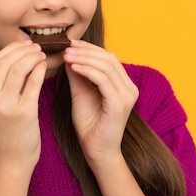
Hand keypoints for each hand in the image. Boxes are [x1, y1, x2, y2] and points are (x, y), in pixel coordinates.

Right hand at [0, 40, 46, 168]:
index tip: (24, 45)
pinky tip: (44, 66)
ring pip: (19, 69)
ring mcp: (5, 107)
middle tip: (37, 47)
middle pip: (6, 62)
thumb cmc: (7, 128)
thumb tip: (17, 51)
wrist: (13, 157)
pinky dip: (40, 70)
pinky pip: (33, 82)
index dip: (11, 49)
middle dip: (24, 50)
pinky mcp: (24, 113)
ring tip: (42, 55)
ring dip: (33, 57)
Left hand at [63, 40, 138, 167]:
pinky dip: (88, 71)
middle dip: (86, 51)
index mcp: (123, 84)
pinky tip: (74, 67)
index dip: (89, 48)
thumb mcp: (80, 93)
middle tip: (66, 48)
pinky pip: (103, 80)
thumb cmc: (89, 125)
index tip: (70, 44)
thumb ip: (77, 75)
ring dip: (84, 58)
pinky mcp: (119, 104)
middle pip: (109, 58)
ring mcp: (127, 96)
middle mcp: (129, 88)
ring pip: (106, 66)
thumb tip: (69, 55)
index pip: (108, 57)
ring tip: (67, 56)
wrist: (96, 151)